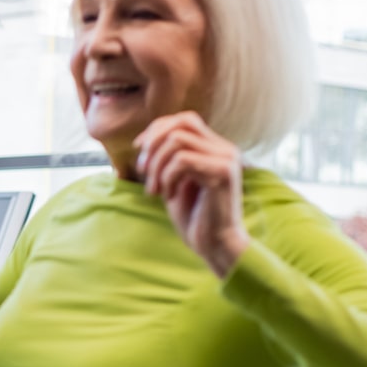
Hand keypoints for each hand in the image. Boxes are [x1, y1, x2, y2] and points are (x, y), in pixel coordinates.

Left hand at [135, 112, 249, 277]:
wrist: (215, 246)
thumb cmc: (194, 219)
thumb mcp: (174, 182)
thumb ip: (167, 159)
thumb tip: (146, 139)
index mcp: (215, 149)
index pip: (185, 120)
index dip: (157, 129)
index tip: (139, 151)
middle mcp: (225, 149)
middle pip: (183, 122)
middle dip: (154, 144)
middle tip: (143, 171)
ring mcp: (227, 159)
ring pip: (178, 140)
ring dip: (157, 165)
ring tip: (155, 190)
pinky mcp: (224, 173)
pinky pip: (182, 160)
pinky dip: (167, 177)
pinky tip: (169, 196)